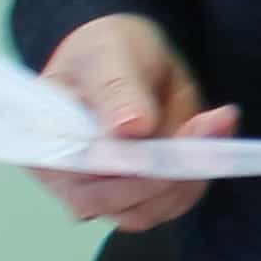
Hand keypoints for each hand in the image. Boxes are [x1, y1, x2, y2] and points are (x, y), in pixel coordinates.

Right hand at [33, 13, 235, 230]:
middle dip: (167, 171)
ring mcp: (110, 191)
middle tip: (206, 124)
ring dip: (190, 175)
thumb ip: (117, 89)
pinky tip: (215, 134)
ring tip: (215, 121)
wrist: (131, 56)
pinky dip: (201, 174)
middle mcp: (71, 180)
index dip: (126, 168)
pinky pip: (175, 200)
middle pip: (119, 202)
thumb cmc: (106, 51)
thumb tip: (130, 128)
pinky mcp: (145, 192)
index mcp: (44, 146)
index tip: (166, 140)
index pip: (80, 178)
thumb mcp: (109, 55)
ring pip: (152, 208)